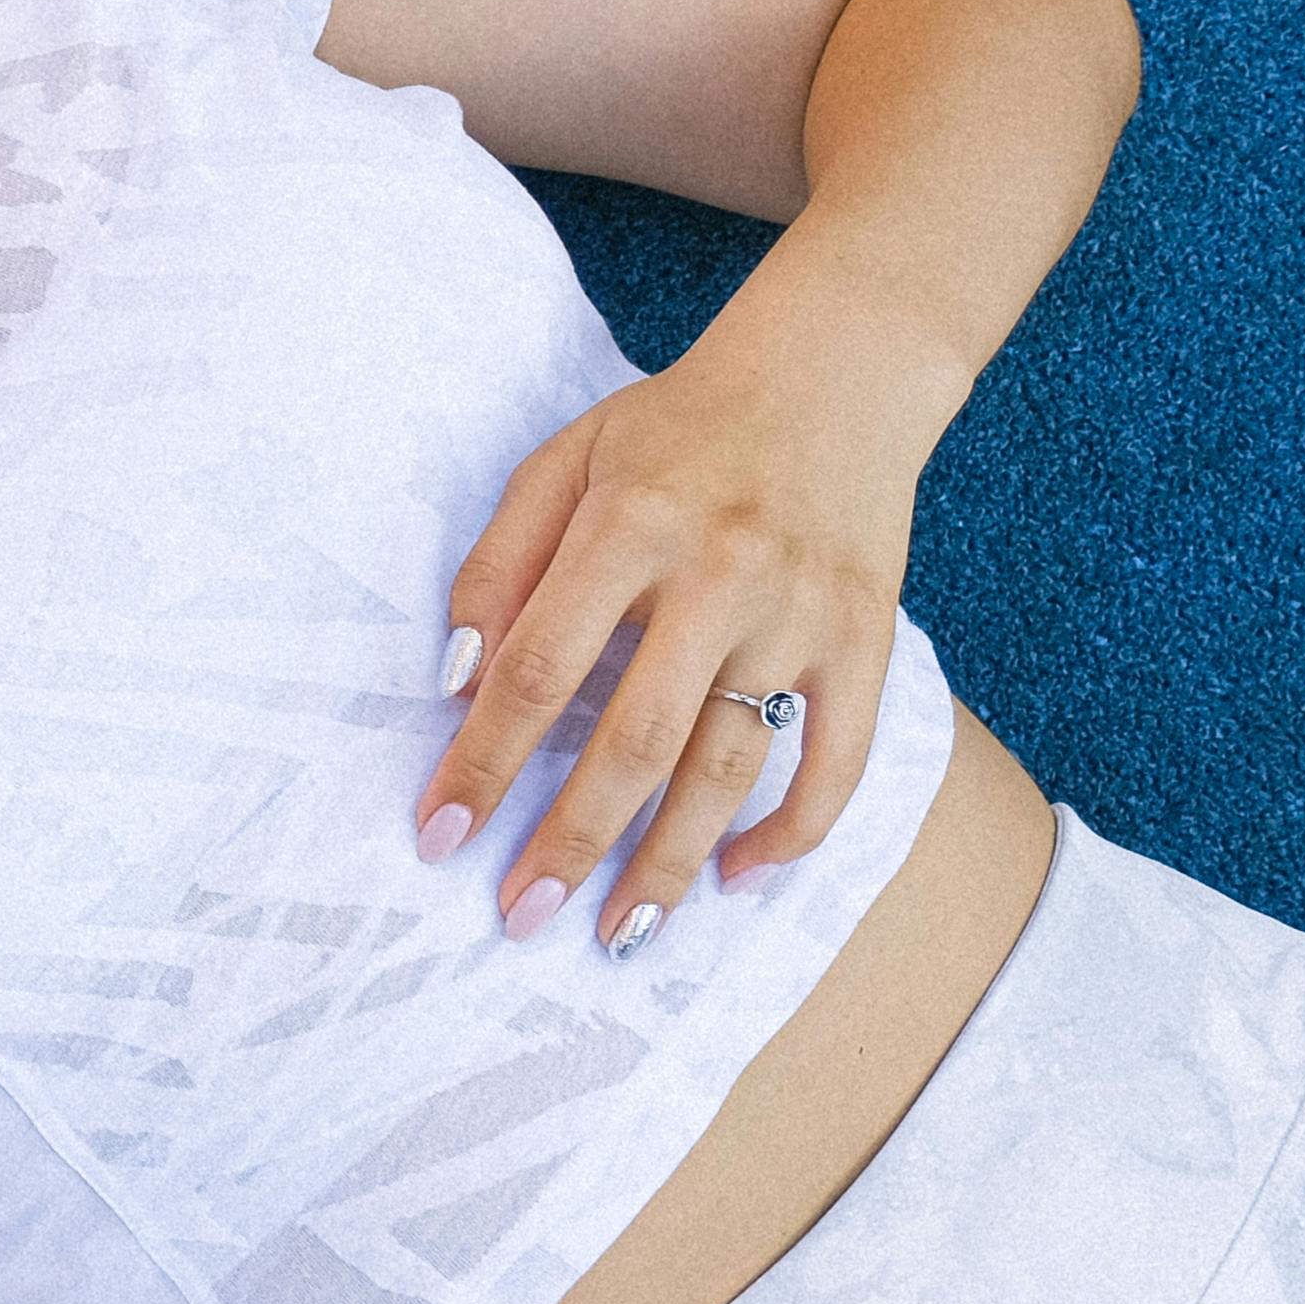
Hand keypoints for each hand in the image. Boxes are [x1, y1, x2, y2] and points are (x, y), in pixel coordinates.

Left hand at [419, 281, 958, 947]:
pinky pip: (835, 759)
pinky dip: (791, 830)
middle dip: (570, 838)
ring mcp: (801, 614)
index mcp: (630, 526)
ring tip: (619, 930)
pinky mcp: (866, 639)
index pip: (536, 668)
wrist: (835, 373)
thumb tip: (455, 681)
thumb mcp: (561, 461)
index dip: (482, 761)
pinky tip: (736, 876)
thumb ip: (500, 564)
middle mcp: (720, 576)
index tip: (438, 834)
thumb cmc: (675, 427)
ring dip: (671, 860)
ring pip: (731, 766)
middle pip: (634, 738)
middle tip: (520, 914)